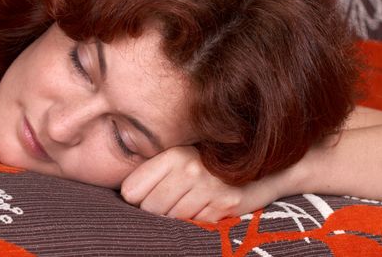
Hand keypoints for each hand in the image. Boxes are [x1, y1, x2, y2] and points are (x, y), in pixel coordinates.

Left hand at [121, 146, 291, 221]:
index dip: (136, 197)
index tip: (147, 193)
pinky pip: (194, 227)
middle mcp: (190, 170)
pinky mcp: (224, 208)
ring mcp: (208, 190)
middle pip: (149, 209)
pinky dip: (196, 221)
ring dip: (176, 216)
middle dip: (155, 210)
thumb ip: (153, 171)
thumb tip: (124, 196)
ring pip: (170, 220)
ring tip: (188, 201)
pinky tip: (204, 206)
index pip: (130, 191)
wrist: (257, 163)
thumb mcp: (180, 156)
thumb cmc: (207, 161)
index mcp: (172, 154)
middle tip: (170, 199)